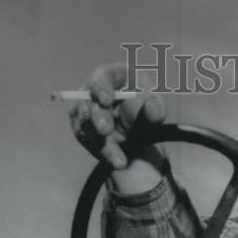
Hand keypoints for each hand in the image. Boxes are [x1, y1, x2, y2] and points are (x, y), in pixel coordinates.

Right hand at [69, 63, 166, 192]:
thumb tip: (152, 109)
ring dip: (102, 144)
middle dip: (98, 118)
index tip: (106, 100)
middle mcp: (92, 91)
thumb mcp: (154, 106)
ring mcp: (84, 110)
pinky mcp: (81, 129)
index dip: (100, 86)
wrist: (137, 128)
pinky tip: (116, 161)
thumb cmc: (144, 107)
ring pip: (86, 126)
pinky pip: (88, 142)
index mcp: (112, 76)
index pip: (101, 76)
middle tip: (105, 131)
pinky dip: (102, 153)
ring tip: (120, 161)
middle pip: (89, 103)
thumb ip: (155, 108)